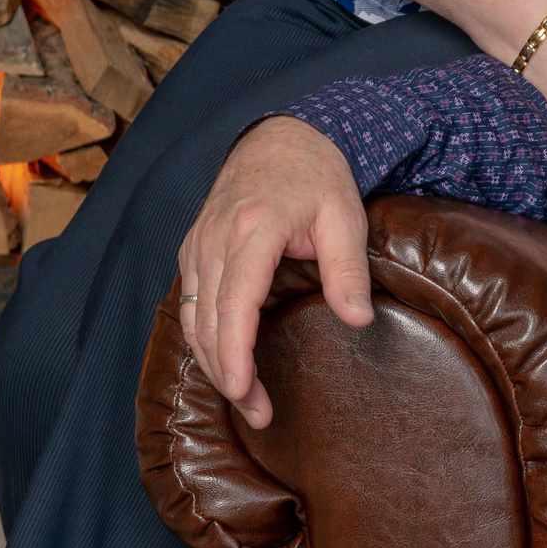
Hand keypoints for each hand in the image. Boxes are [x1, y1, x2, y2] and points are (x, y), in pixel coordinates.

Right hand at [176, 117, 372, 427]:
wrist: (282, 133)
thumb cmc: (318, 175)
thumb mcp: (345, 215)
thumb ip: (348, 269)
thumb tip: (358, 321)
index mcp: (253, 228)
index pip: (234, 302)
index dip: (234, 354)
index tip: (242, 392)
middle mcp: (216, 237)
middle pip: (208, 320)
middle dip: (227, 374)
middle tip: (259, 414)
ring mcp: (198, 241)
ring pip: (191, 316)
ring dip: (212, 362)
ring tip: (245, 399)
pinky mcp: (193, 247)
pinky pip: (188, 302)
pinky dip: (202, 337)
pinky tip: (224, 362)